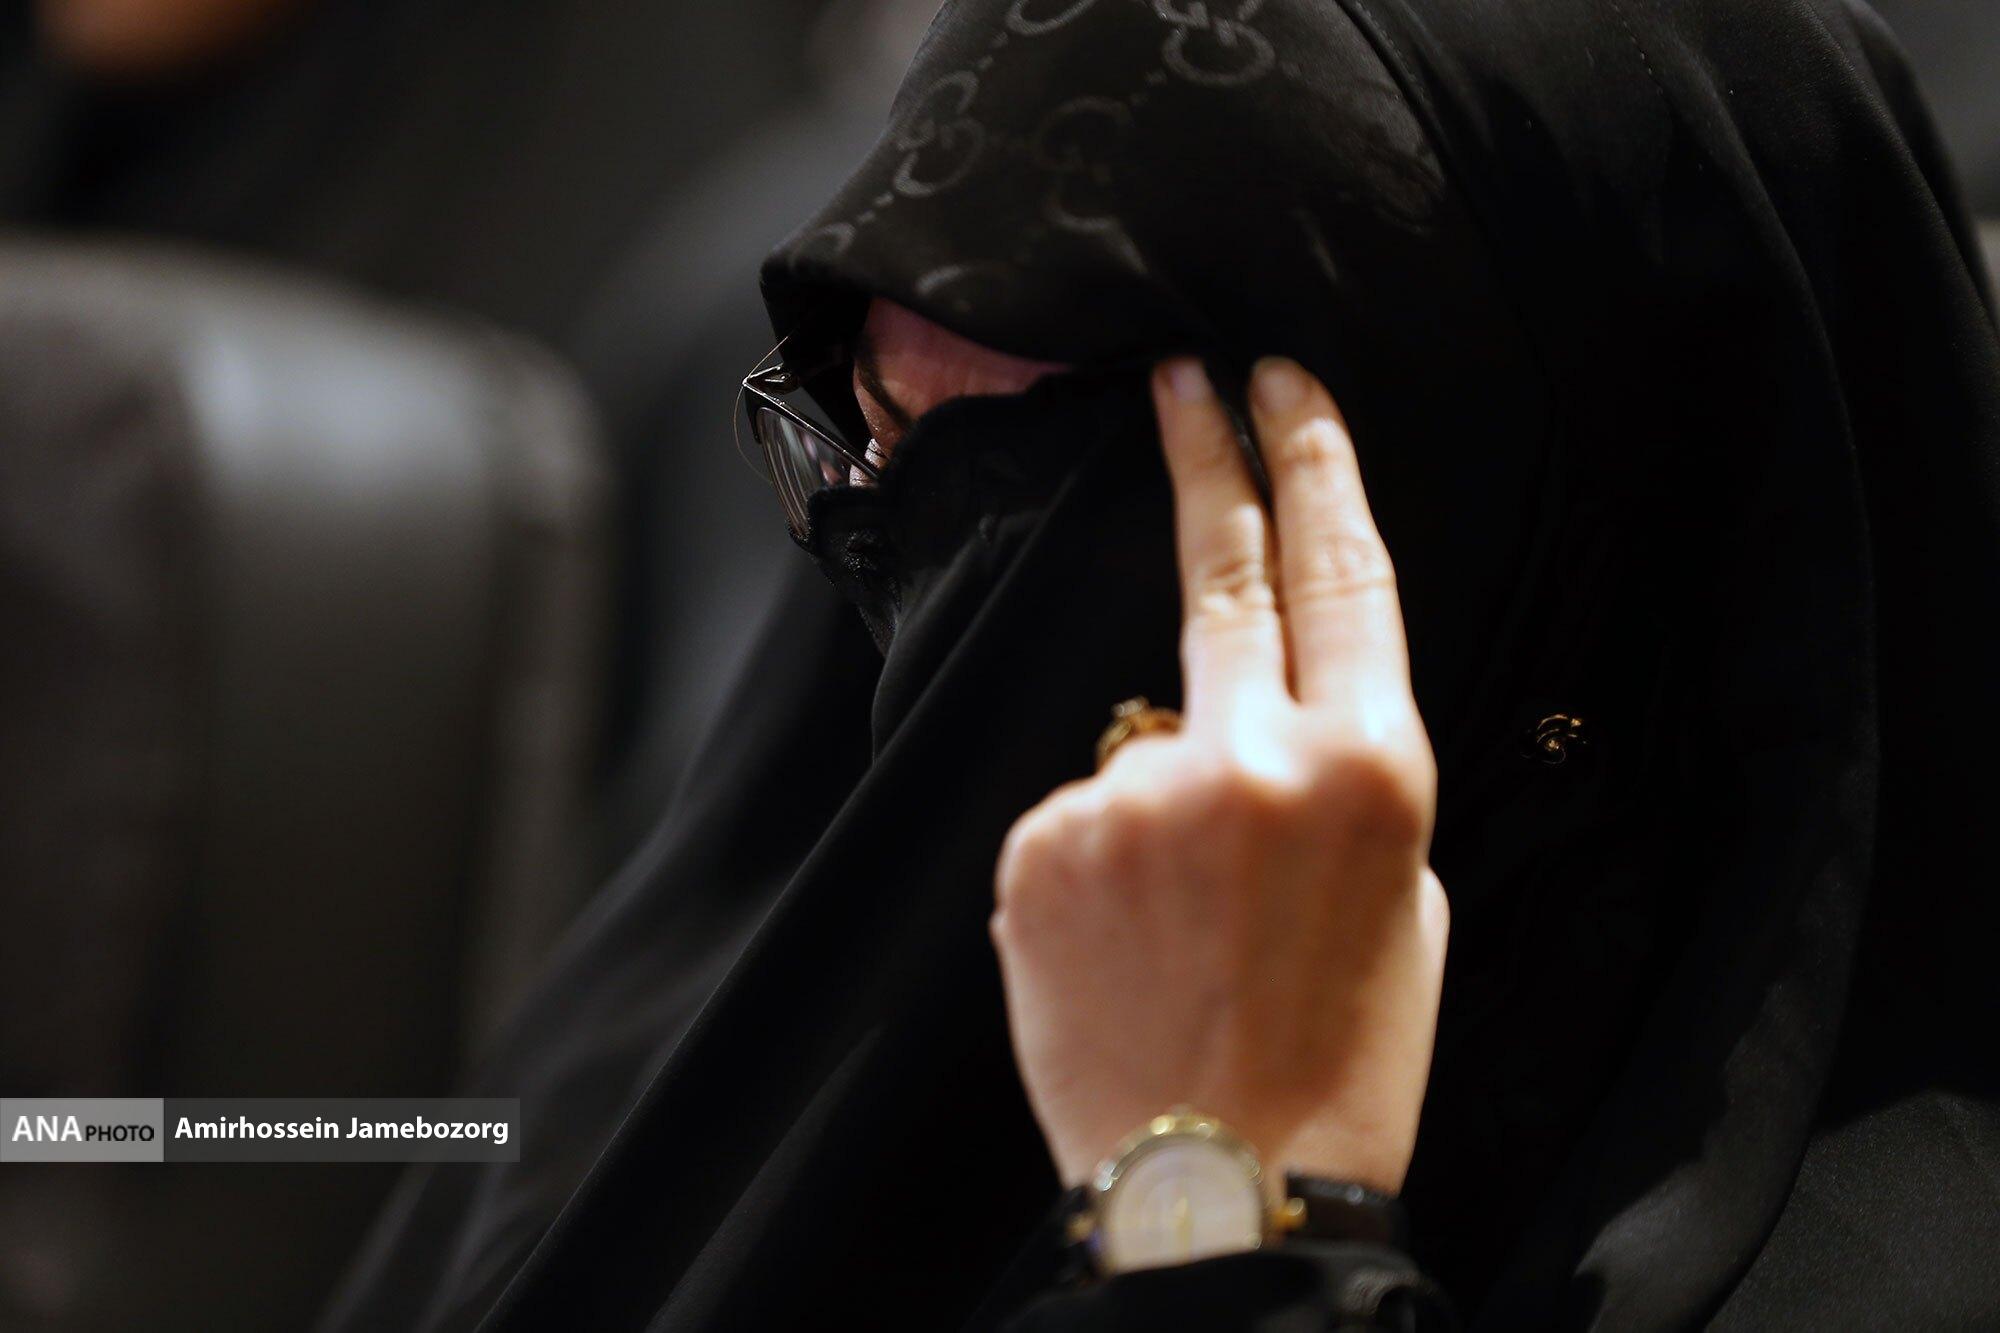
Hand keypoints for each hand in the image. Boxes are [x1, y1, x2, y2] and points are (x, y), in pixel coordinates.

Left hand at [991, 356, 1447, 1193]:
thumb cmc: (1337, 1059)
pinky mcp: (1040, 843)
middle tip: (1173, 375)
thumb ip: (1340, 779)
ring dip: (1157, 806)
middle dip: (1199, 454)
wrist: (1220, 1189)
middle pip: (1218, 567)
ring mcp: (1130, 795)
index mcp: (1365, 768)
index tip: (1276, 381)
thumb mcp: (1407, 905)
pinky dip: (1096, 863)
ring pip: (1137, 744)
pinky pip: (1074, 817)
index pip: (1338, 570)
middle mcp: (1247, 757)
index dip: (1310, 460)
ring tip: (1181, 933)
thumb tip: (1271, 717)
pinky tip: (1124, 950)